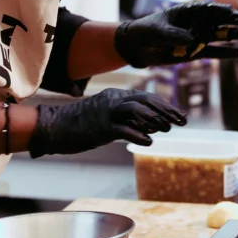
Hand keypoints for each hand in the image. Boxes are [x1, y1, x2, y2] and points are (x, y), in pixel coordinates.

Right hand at [28, 89, 185, 156]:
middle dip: (167, 111)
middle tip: (183, 121)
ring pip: (137, 110)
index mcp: (116, 95)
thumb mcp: (107, 117)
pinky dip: (138, 135)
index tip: (180, 115)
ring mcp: (107, 113)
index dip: (166, 105)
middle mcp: (113, 100)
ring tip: (168, 130)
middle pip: (147, 100)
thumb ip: (128, 119)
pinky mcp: (100, 127)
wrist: (54, 126)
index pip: (147, 97)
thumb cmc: (80, 124)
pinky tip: (149, 142)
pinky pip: (123, 129)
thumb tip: (151, 127)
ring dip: (156, 120)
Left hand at [114, 2, 237, 68]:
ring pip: (220, 36)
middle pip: (220, 21)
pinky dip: (225, 53)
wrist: (135, 47)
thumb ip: (173, 34)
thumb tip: (191, 39)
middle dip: (236, 20)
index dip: (221, 10)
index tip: (233, 12)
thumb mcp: (157, 31)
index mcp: (186, 12)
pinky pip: (213, 52)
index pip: (208, 9)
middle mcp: (195, 23)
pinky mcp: (194, 52)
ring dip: (236, 35)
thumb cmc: (144, 32)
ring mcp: (196, 37)